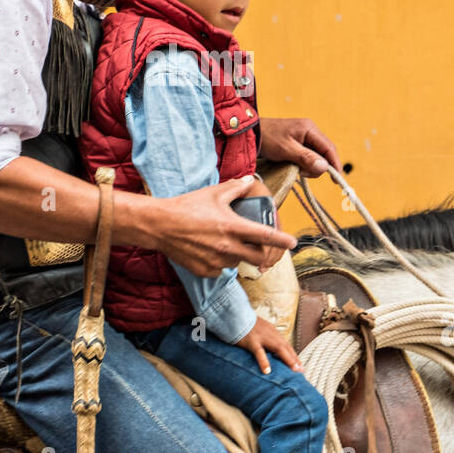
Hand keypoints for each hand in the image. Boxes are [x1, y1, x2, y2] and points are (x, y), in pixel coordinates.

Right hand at [147, 176, 295, 277]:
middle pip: (257, 257)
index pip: (265, 236)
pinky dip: (221, 262)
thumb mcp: (213, 193)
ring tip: (224, 242)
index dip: (282, 240)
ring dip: (238, 255)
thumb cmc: (187, 206)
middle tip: (256, 245)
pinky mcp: (205, 271)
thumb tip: (249, 181)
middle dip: (261, 252)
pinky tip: (210, 250)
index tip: (293, 243)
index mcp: (233, 227)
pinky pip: (221, 269)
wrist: (160, 225)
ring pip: (238, 262)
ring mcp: (216, 261)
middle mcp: (227, 247)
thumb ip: (235, 188)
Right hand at [235, 316, 302, 373]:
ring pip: (278, 348)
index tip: (299, 365)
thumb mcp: (258, 329)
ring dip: (288, 359)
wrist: (234, 313)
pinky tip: (267, 371)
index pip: (286, 345)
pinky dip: (264, 361)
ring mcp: (261, 337)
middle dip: (294, 359)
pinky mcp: (251, 341)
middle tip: (301, 370)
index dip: (293, 355)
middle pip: (285, 347)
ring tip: (293, 370)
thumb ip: (265, 337)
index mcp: (272, 331)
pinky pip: (259, 352)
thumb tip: (270, 349)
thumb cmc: (244, 324)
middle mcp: (270, 334)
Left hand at [259, 117, 341, 177]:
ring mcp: (304, 137)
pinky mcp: (299, 143)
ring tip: (294, 167)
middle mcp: (310, 131)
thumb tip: (324, 167)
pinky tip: (294, 165)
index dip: (335, 164)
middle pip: (324, 153)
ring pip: (316, 156)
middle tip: (302, 173)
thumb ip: (306, 158)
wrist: (251, 133)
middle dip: (317, 166)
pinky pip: (308, 156)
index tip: (337, 180)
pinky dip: (304, 164)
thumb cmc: (267, 138)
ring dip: (308, 166)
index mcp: (309, 129)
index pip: (329, 148)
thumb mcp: (286, 149)